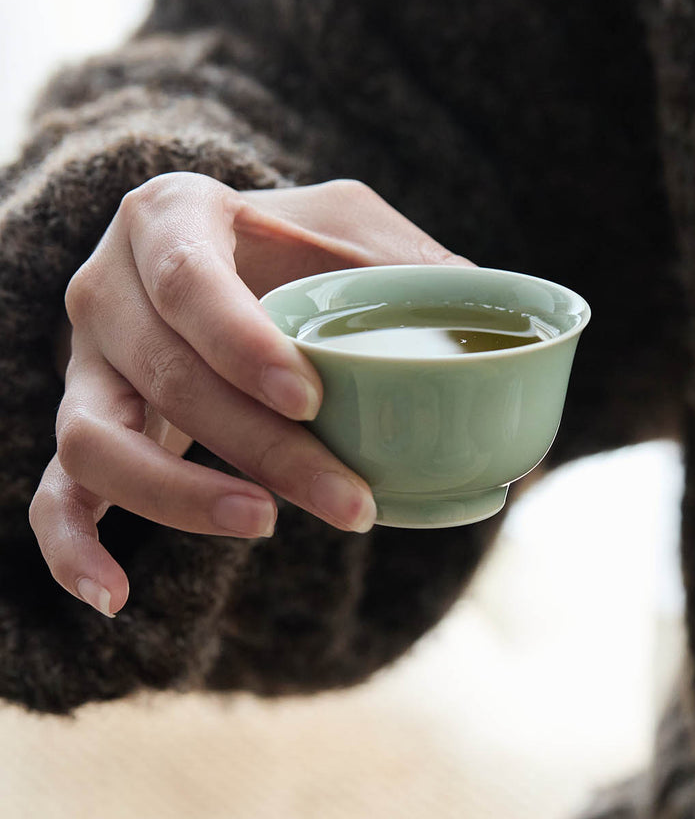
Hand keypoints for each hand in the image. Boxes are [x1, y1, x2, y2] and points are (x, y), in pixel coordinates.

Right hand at [29, 173, 470, 616]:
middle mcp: (109, 289)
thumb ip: (419, 269)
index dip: (243, 346)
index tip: (311, 400)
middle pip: (168, 378)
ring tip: (267, 524)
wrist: (224, 252)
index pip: (191, 283)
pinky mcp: (84, 424)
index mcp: (172, 219)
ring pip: (97, 441)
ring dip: (180, 498)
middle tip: (352, 503)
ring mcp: (87, 363)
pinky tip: (119, 599)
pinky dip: (73, 548)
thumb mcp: (354, 227)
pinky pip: (54, 492)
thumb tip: (516, 364)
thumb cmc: (298, 242)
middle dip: (264, 450)